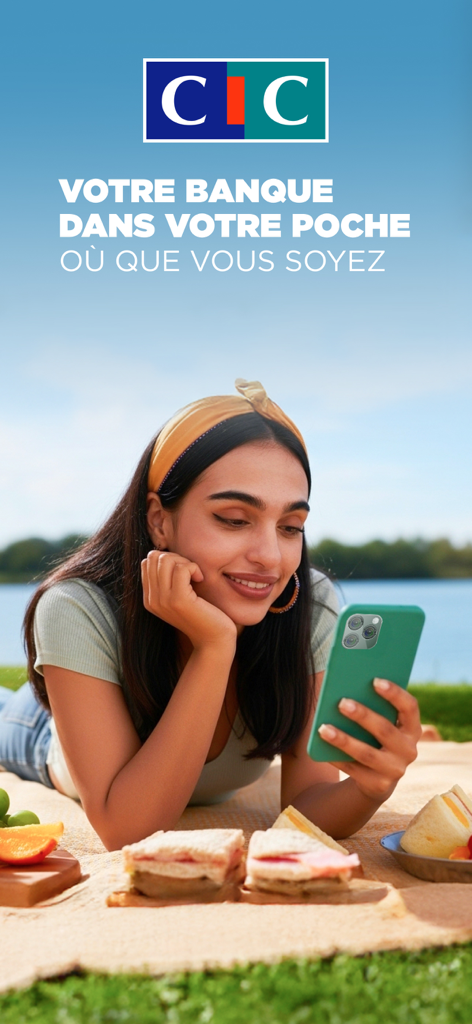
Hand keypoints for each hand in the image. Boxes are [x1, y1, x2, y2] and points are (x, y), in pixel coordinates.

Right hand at [141, 550, 236, 650]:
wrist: (214, 640)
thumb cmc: (202, 614)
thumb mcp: (180, 596)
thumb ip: (168, 580)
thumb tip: (165, 554)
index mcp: (149, 598)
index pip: (147, 561)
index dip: (167, 558)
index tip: (183, 572)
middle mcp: (151, 600)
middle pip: (154, 557)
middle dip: (175, 557)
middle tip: (191, 572)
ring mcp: (163, 600)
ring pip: (165, 560)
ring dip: (185, 562)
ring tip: (195, 576)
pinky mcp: (179, 600)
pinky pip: (181, 569)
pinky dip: (194, 568)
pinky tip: (200, 579)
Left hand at [318, 679, 421, 802]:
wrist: (377, 778)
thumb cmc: (375, 737)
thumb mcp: (380, 722)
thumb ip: (372, 706)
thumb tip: (345, 688)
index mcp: (412, 728)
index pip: (410, 707)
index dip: (395, 693)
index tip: (375, 680)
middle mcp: (409, 750)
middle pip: (385, 730)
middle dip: (363, 715)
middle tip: (341, 702)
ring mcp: (395, 770)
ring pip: (367, 753)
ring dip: (344, 740)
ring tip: (323, 727)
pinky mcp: (378, 785)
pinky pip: (354, 769)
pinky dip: (336, 756)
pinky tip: (321, 746)